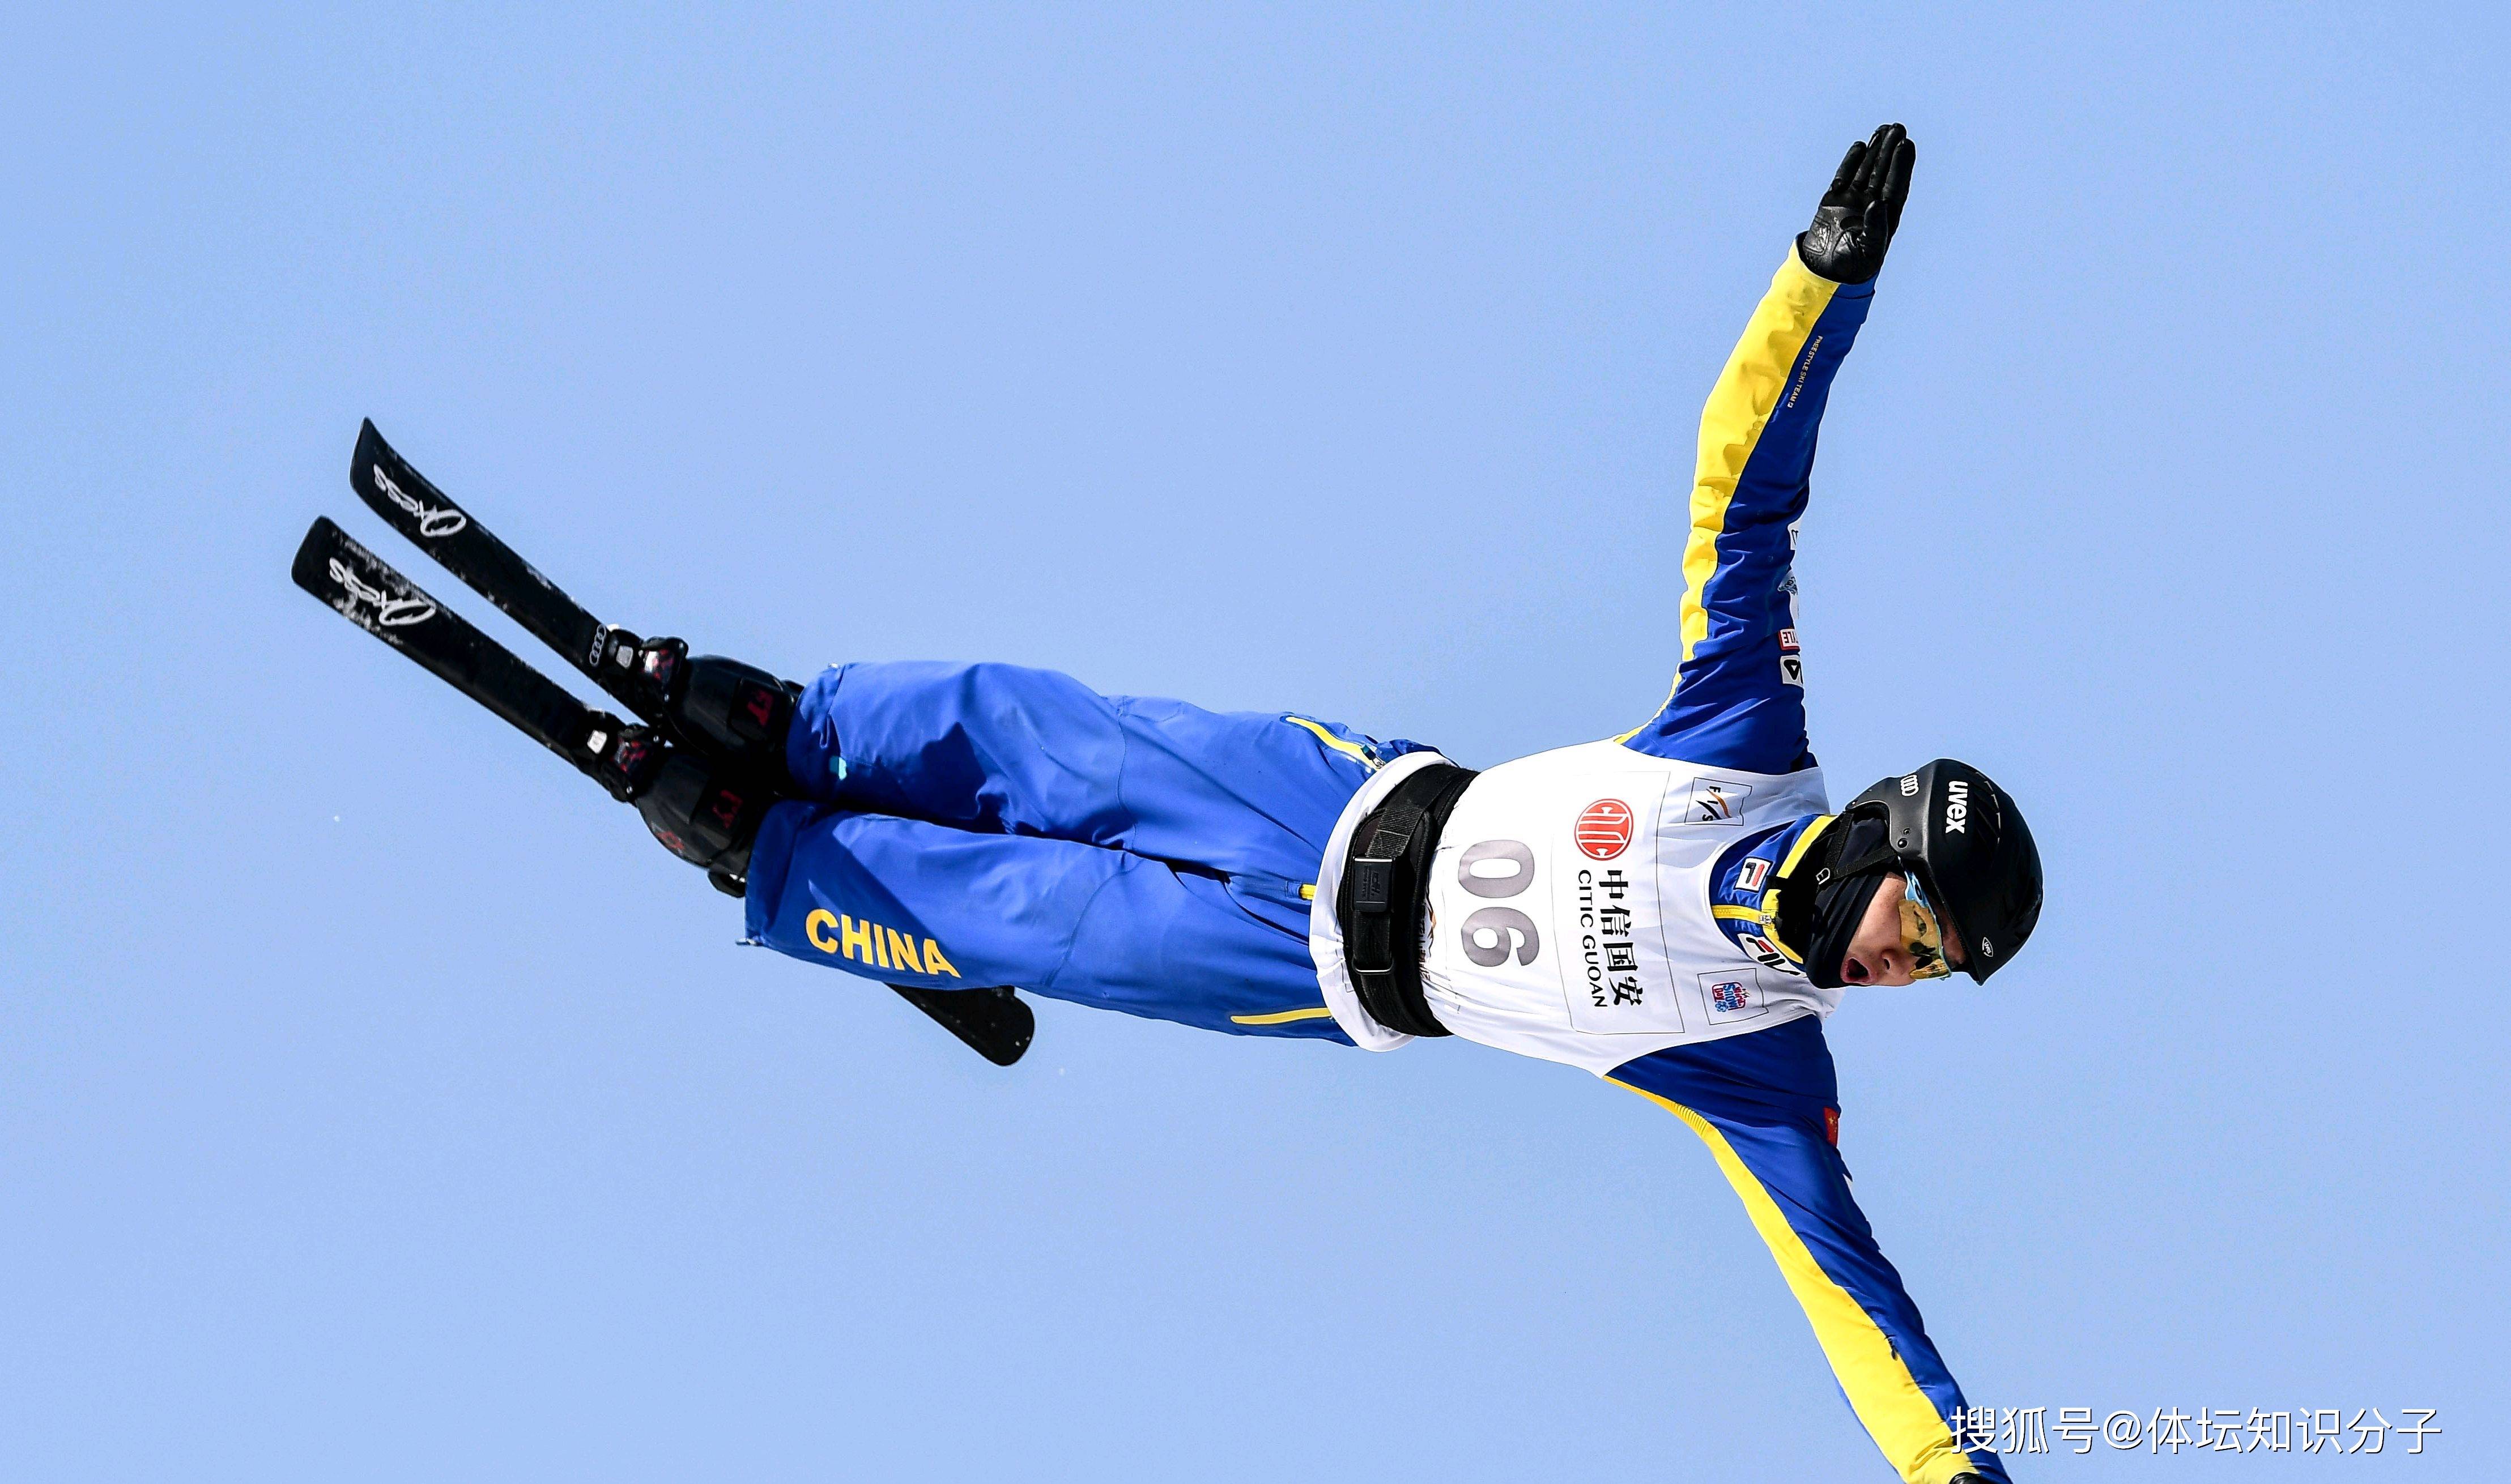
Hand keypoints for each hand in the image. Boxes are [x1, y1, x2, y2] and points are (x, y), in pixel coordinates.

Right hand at [1797, 123, 1914, 282]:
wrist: (1822, 274)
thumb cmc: (1851, 267)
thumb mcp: (1869, 251)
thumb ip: (1876, 227)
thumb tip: (1878, 203)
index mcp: (1885, 218)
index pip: (1896, 186)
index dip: (1901, 166)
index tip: (1906, 145)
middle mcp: (1870, 205)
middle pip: (1883, 173)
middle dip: (1890, 151)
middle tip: (1898, 128)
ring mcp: (1852, 201)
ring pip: (1866, 170)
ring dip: (1875, 151)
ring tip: (1883, 130)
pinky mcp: (1833, 201)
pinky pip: (1844, 177)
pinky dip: (1851, 162)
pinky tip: (1861, 146)